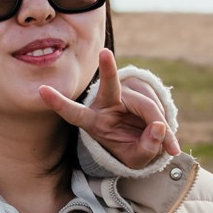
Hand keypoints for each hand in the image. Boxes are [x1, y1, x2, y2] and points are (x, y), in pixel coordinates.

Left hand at [40, 49, 178, 167]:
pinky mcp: (141, 90)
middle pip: (110, 87)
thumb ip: (146, 147)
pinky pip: (158, 107)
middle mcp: (105, 103)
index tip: (41, 90)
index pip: (74, 113)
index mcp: (93, 121)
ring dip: (161, 128)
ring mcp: (125, 94)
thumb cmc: (131, 150)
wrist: (145, 142)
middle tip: (104, 53)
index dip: (58, 103)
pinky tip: (169, 142)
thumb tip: (159, 126)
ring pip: (147, 107)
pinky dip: (166, 126)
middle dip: (108, 70)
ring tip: (170, 148)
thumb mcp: (136, 159)